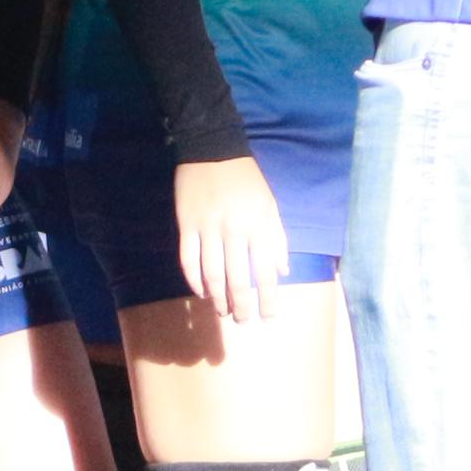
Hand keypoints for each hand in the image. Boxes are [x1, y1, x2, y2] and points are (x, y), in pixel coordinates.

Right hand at [174, 156, 289, 323]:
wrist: (212, 148)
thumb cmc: (246, 180)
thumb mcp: (269, 205)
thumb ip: (277, 238)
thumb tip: (283, 272)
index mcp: (258, 224)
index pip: (265, 271)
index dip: (268, 299)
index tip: (269, 317)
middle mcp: (234, 229)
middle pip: (237, 278)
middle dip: (242, 305)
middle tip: (243, 321)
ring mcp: (207, 227)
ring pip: (211, 273)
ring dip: (218, 298)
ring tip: (223, 312)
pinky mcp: (186, 223)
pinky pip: (188, 258)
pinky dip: (194, 279)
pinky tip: (201, 291)